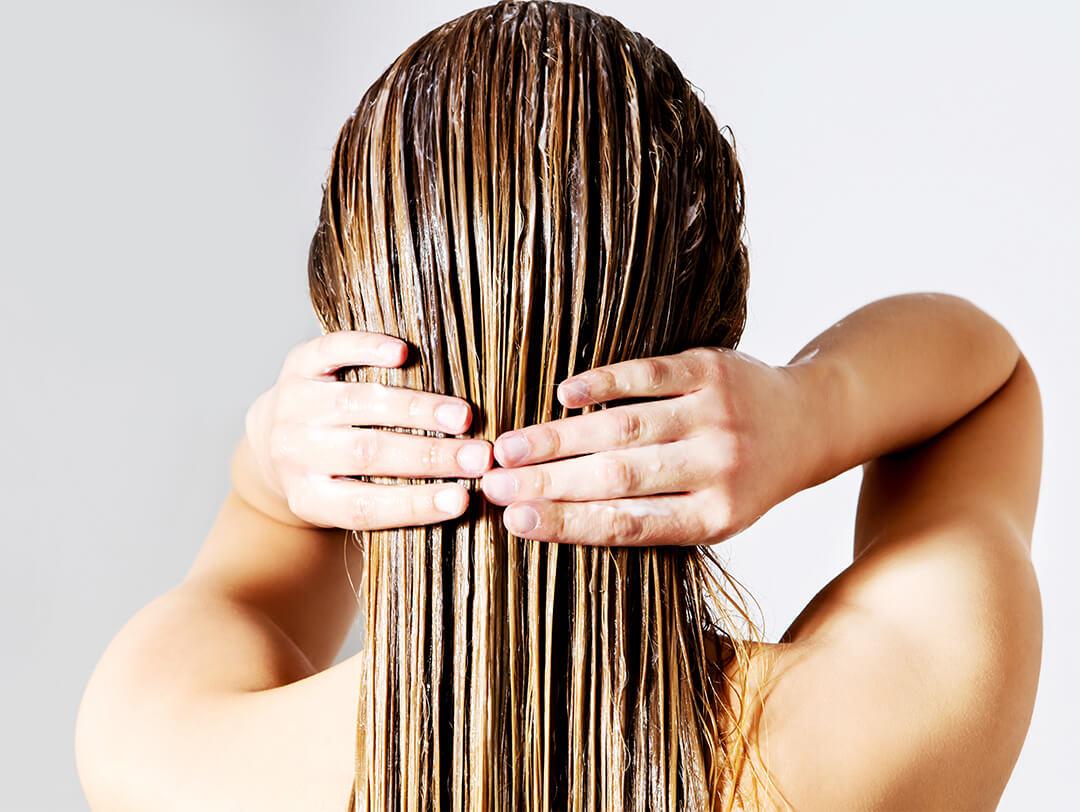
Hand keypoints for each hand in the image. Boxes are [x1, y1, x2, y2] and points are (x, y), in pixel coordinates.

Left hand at [244, 331, 492, 528]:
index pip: (364, 507)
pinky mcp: (297, 364)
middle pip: (367, 454)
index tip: (463, 500)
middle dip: (429, 456)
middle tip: (479, 457)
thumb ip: (391, 502)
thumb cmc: (330, 476)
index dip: (415, 505)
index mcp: (308, 497)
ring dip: (416, 410)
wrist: (272, 438)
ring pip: (359, 404)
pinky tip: (403, 352)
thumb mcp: (345, 502)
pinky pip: (331, 352)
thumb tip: (461, 500)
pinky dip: (366, 349)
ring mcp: (294, 405)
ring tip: (462, 416)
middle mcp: (295, 452)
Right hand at [480, 347, 813, 545]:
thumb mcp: (712, 515)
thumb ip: (649, 519)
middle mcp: (717, 468)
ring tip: (508, 447)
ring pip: (624, 427)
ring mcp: (715, 415)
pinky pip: (649, 375)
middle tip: (490, 484)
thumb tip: (555, 522)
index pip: (628, 525)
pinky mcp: (711, 369)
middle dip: (547, 482)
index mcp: (715, 517)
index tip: (514, 523)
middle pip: (618, 477)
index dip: (568, 524)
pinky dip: (603, 383)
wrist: (807, 422)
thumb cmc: (742, 479)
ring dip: (560, 438)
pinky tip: (562, 395)